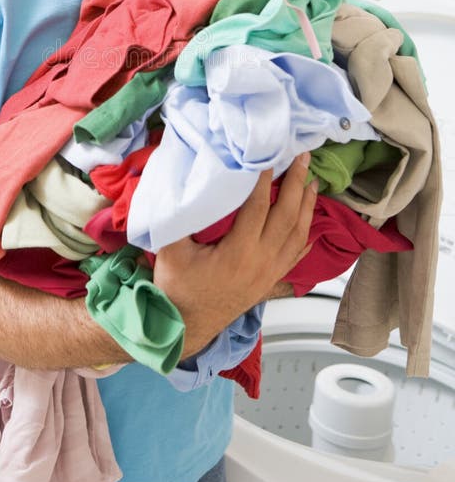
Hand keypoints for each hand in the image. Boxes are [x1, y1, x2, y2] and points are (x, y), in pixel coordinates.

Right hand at [153, 153, 317, 356]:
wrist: (186, 326)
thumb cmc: (178, 288)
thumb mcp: (170, 250)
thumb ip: (178, 217)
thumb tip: (183, 185)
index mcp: (238, 252)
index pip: (258, 206)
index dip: (263, 179)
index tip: (267, 156)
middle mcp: (261, 262)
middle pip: (286, 216)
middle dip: (296, 183)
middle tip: (302, 158)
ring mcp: (269, 273)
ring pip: (297, 235)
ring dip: (307, 206)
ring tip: (311, 182)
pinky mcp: (270, 281)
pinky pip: (295, 256)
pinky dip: (306, 238)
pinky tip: (311, 226)